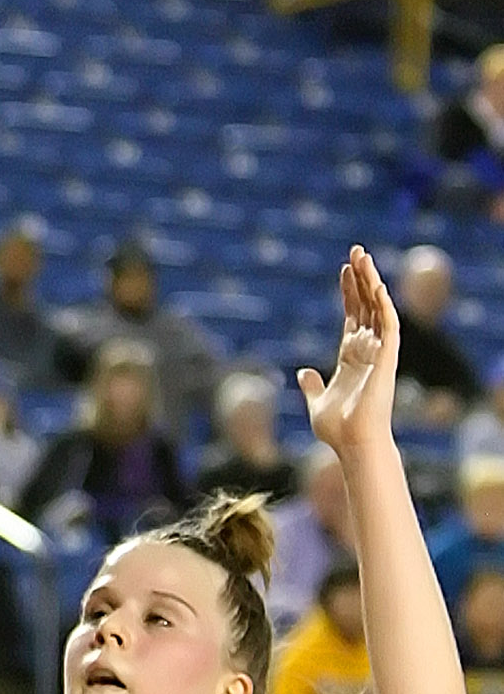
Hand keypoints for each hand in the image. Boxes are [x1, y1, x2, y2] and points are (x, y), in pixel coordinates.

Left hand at [297, 246, 399, 454]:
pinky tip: (377, 285)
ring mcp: (378, 353)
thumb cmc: (337, 429)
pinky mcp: (387, 359)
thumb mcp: (316, 402)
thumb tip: (303, 372)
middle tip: (357, 250)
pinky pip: (389, 326)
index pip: (353, 315)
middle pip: (366, 305)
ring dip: (372, 282)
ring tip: (364, 256)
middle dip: (362, 278)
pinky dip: (384, 305)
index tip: (344, 268)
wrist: (352, 443)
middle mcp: (367, 350)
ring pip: (378, 309)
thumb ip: (312, 385)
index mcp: (350, 356)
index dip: (349, 291)